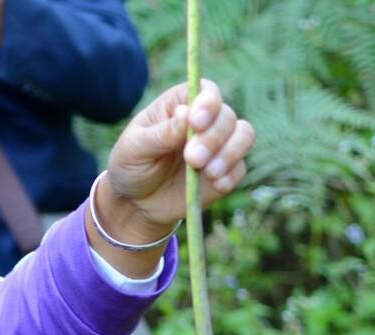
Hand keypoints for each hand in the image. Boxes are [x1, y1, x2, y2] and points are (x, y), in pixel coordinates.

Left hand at [101, 80, 253, 238]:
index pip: (206, 91)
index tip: (196, 123)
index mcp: (180, 104)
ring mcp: (217, 145)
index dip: (208, 103)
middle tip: (192, 158)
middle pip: (227, 116)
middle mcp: (204, 121)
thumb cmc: (131, 166)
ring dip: (230, 153)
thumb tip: (185, 114)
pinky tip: (215, 185)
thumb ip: (160, 133)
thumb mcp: (135, 148)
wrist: (136, 203)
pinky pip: (240, 168)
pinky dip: (231, 175)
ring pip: (244, 135)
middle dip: (213, 137)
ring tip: (208, 172)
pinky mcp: (225, 171)